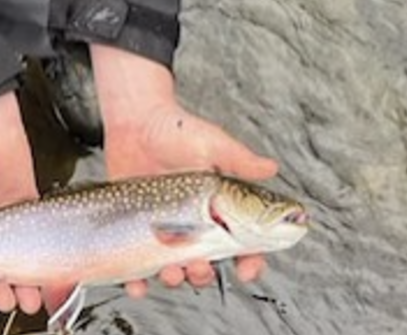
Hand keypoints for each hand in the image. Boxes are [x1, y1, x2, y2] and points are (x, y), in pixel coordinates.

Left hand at [90, 44, 277, 296]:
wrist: (136, 119)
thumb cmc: (178, 130)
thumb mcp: (212, 144)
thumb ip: (240, 160)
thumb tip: (270, 168)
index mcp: (218, 210)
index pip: (242, 245)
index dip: (250, 261)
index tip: (246, 268)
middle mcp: (193, 225)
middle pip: (206, 265)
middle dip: (205, 275)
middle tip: (199, 266)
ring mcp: (164, 230)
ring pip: (175, 270)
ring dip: (175, 280)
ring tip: (169, 271)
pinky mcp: (136, 230)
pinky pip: (136, 265)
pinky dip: (136, 283)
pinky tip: (135, 285)